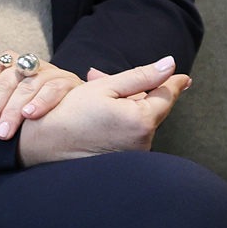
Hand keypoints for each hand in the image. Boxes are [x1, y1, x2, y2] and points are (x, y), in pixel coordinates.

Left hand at [0, 54, 83, 142]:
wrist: (74, 110)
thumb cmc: (29, 103)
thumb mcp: (5, 95)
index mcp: (10, 63)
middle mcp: (28, 63)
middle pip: (6, 80)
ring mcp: (50, 71)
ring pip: (27, 86)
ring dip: (12, 111)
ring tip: (3, 132)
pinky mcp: (69, 82)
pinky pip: (54, 88)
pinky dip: (40, 101)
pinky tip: (30, 115)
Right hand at [17, 58, 191, 165]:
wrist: (42, 145)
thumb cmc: (68, 112)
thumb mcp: (103, 88)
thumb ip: (141, 76)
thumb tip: (170, 65)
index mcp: (140, 120)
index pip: (166, 95)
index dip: (173, 83)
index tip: (184, 77)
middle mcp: (143, 142)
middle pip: (150, 109)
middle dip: (137, 91)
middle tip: (106, 78)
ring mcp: (134, 155)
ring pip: (138, 121)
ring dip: (126, 106)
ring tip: (96, 95)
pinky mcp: (124, 162)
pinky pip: (129, 134)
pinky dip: (120, 121)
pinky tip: (98, 114)